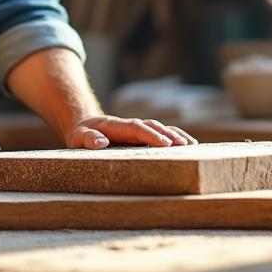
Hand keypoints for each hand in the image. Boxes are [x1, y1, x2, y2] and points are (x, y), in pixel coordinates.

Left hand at [66, 114, 197, 149]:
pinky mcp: (142, 135)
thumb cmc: (82, 135)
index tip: (164, 143)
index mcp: (116, 126)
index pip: (136, 128)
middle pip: (152, 126)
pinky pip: (160, 134)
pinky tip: (189, 146)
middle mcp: (130, 125)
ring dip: (175, 135)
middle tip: (184, 146)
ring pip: (160, 128)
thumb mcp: (79, 137)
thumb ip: (88, 139)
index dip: (150, 135)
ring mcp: (138, 129)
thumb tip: (101, 142)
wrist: (85, 126)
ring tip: (192, 146)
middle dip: (168, 134)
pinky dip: (175, 137)